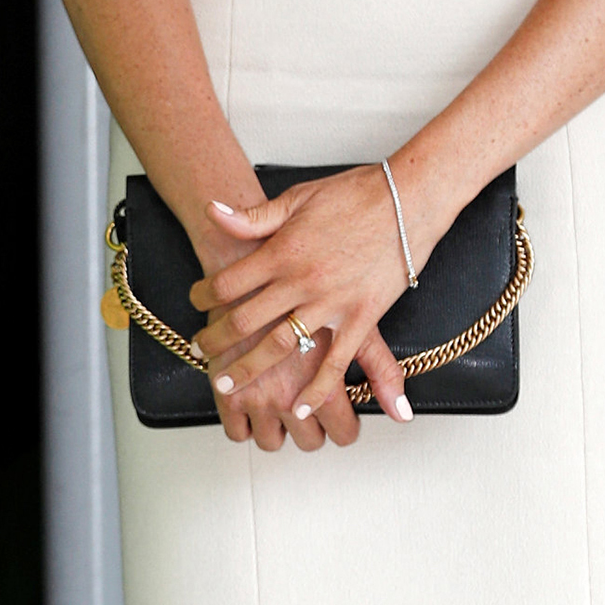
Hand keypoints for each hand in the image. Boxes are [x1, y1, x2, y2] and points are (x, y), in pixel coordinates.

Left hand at [191, 165, 418, 440]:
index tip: (196, 301)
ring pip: (279, 346)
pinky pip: (335, 362)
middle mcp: (302, 281)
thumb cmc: (356, 195)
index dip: (203, 295)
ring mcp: (331, 303)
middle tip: (201, 351)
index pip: (228, 283)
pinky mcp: (361, 317)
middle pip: (245, 321)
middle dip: (216, 339)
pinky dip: (316, 389)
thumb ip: (254, 216)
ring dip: (249, 368)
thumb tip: (213, 212)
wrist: (409, 199)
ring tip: (227, 383)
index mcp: (283, 251)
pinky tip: (299, 409)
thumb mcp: (298, 198)